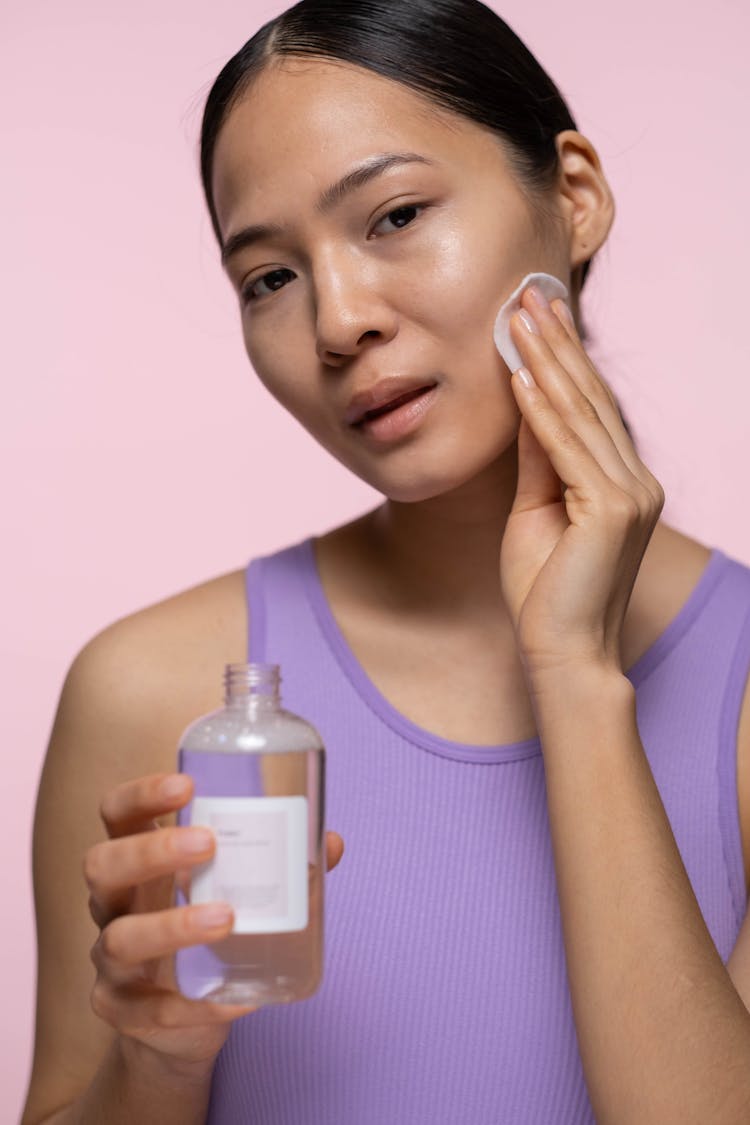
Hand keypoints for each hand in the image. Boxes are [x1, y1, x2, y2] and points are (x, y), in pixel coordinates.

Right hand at [85, 772, 343, 1068]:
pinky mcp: (122, 1012)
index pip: (117, 814)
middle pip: (102, 865)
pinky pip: (150, 1010)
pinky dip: (195, 1006)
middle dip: (151, 851)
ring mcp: (111, 962)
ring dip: (172, 926)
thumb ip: (277, 865)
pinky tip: (237, 998)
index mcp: (136, 862)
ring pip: (119, 940)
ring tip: (226, 917)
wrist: (178, 1024)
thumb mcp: (232, 891)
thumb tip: (330, 841)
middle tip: (207, 843)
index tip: (187, 785)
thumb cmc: (207, 934)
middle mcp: (113, 905)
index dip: (141, 794)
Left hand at [499, 283, 664, 678]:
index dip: (561, 357)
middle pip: (588, 398)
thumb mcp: (536, 509)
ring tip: (516, 317)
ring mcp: (630, 495)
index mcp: (623, 481)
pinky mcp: (611, 511)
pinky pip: (567, 450)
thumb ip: (538, 459)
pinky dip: (541, 413)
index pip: (588, 406)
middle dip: (554, 343)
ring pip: (579, 415)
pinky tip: (520, 375)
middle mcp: (636, 481)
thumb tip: (525, 402)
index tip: (535, 313)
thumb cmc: (544, 590)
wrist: (560, 651)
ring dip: (544, 363)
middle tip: (527, 293)